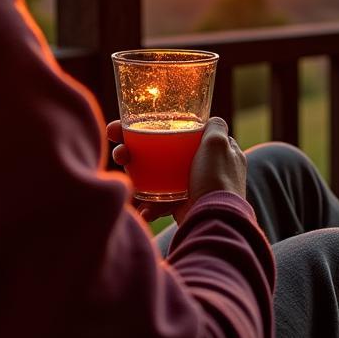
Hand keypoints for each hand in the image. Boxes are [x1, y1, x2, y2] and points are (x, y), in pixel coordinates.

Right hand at [107, 117, 246, 224]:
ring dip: (136, 176)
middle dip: (135, 151)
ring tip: (127, 180)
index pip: (181, 133)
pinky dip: (149, 204)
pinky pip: (160, 200)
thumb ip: (216, 127)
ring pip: (157, 176)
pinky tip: (142, 207)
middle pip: (163, 153)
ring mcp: (191, 187)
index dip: (157, 127)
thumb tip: (213, 119)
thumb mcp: (219, 144)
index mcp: (211, 151)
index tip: (135, 126)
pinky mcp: (181, 205)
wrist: (215, 218)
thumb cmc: (216, 178)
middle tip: (119, 152)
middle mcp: (202, 168)